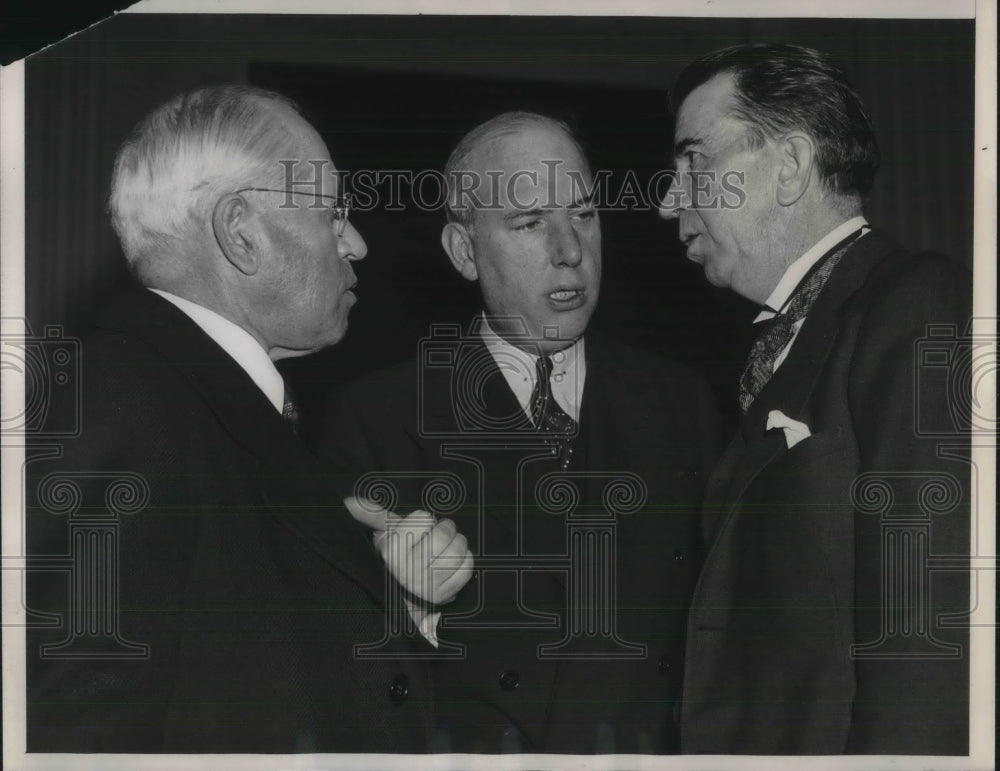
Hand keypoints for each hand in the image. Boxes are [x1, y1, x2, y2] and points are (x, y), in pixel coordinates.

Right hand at [344, 496, 473, 604]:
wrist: (404, 591)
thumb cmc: (398, 554)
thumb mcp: (385, 532)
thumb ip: (372, 514)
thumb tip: (349, 500)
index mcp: (391, 552)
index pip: (423, 518)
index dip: (423, 519)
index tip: (418, 528)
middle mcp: (407, 571)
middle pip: (442, 535)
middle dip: (445, 528)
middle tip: (440, 531)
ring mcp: (426, 586)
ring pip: (457, 551)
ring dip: (457, 542)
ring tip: (447, 545)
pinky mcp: (444, 595)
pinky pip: (466, 568)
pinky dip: (465, 559)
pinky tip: (455, 560)